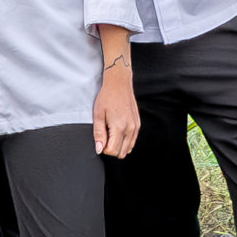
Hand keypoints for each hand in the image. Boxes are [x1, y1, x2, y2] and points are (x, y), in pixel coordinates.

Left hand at [93, 26, 138, 156]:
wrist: (119, 83)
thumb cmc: (106, 97)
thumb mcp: (98, 115)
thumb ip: (99, 134)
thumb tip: (99, 149)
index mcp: (119, 127)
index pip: (113, 151)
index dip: (104, 149)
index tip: (100, 140)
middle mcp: (130, 129)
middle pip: (121, 153)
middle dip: (111, 149)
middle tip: (105, 137)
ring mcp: (136, 127)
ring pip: (128, 149)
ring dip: (119, 146)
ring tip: (111, 133)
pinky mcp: (138, 124)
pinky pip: (132, 141)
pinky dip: (125, 141)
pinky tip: (117, 131)